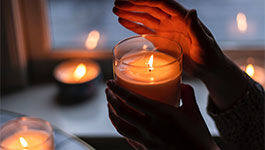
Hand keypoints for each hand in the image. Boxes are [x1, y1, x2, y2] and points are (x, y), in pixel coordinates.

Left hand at [105, 80, 219, 149]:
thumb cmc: (199, 138)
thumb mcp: (194, 111)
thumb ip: (187, 94)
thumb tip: (181, 84)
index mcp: (161, 114)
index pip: (132, 99)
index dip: (117, 90)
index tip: (110, 82)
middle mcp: (150, 128)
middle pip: (121, 111)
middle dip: (111, 99)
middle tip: (108, 91)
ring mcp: (146, 141)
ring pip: (120, 126)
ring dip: (111, 114)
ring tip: (110, 106)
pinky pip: (127, 138)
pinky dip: (121, 128)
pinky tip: (120, 123)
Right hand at [113, 0, 248, 109]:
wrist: (208, 68)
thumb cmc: (210, 56)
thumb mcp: (204, 43)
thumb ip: (196, 28)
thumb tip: (192, 11)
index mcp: (182, 18)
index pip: (162, 4)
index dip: (146, 0)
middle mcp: (172, 21)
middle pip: (150, 8)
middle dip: (133, 5)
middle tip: (117, 4)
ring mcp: (165, 30)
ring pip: (145, 18)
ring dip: (130, 14)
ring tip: (116, 10)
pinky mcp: (162, 40)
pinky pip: (145, 31)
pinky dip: (134, 26)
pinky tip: (123, 22)